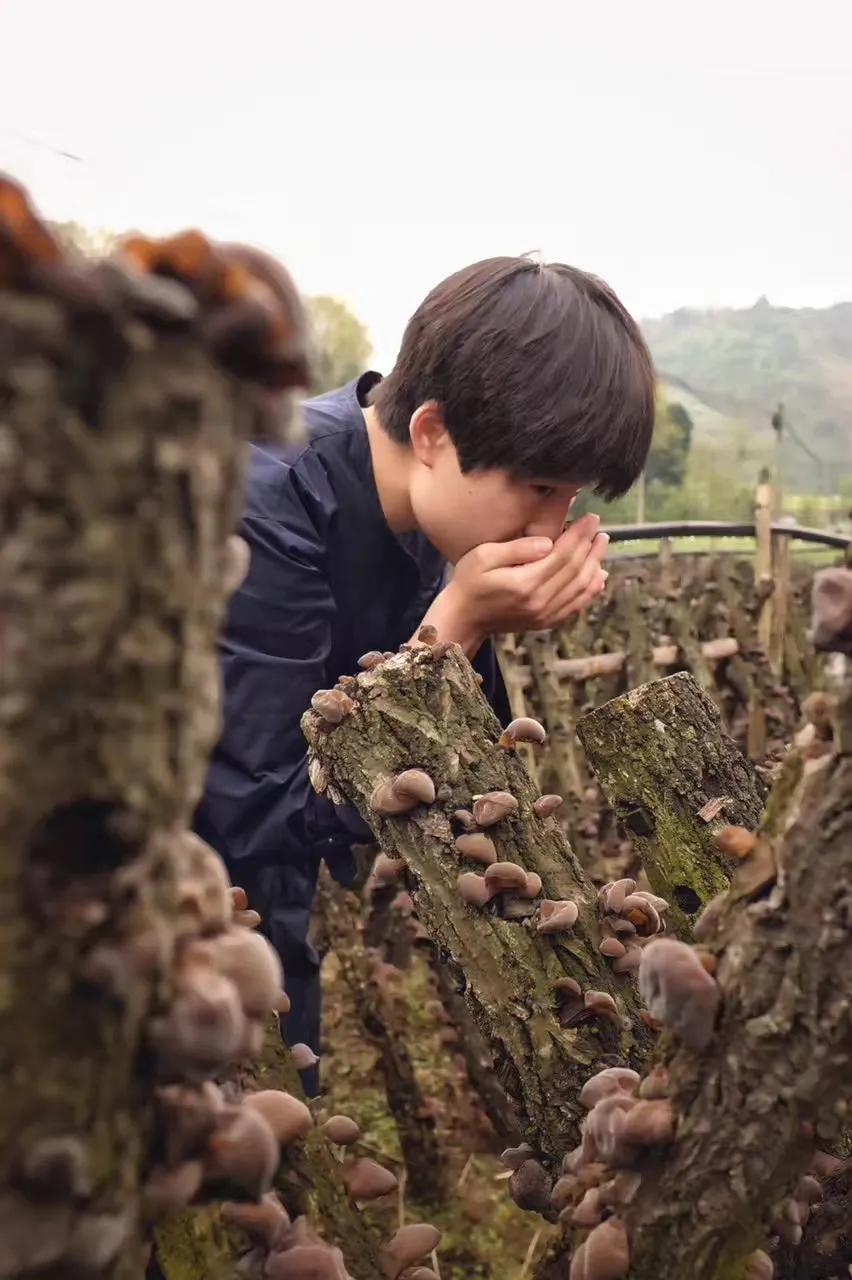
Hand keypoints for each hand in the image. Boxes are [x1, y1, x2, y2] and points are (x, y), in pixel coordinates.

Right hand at [416, 514, 608, 654]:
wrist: (464, 617)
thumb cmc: (469, 581)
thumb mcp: (483, 556)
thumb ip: (517, 548)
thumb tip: (548, 543)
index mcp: (526, 583)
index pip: (563, 554)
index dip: (580, 535)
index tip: (591, 518)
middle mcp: (540, 601)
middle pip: (576, 570)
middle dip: (591, 547)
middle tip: (599, 528)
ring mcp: (545, 615)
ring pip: (581, 588)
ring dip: (595, 565)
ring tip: (601, 546)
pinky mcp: (546, 622)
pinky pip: (576, 605)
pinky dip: (591, 590)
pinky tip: (598, 576)